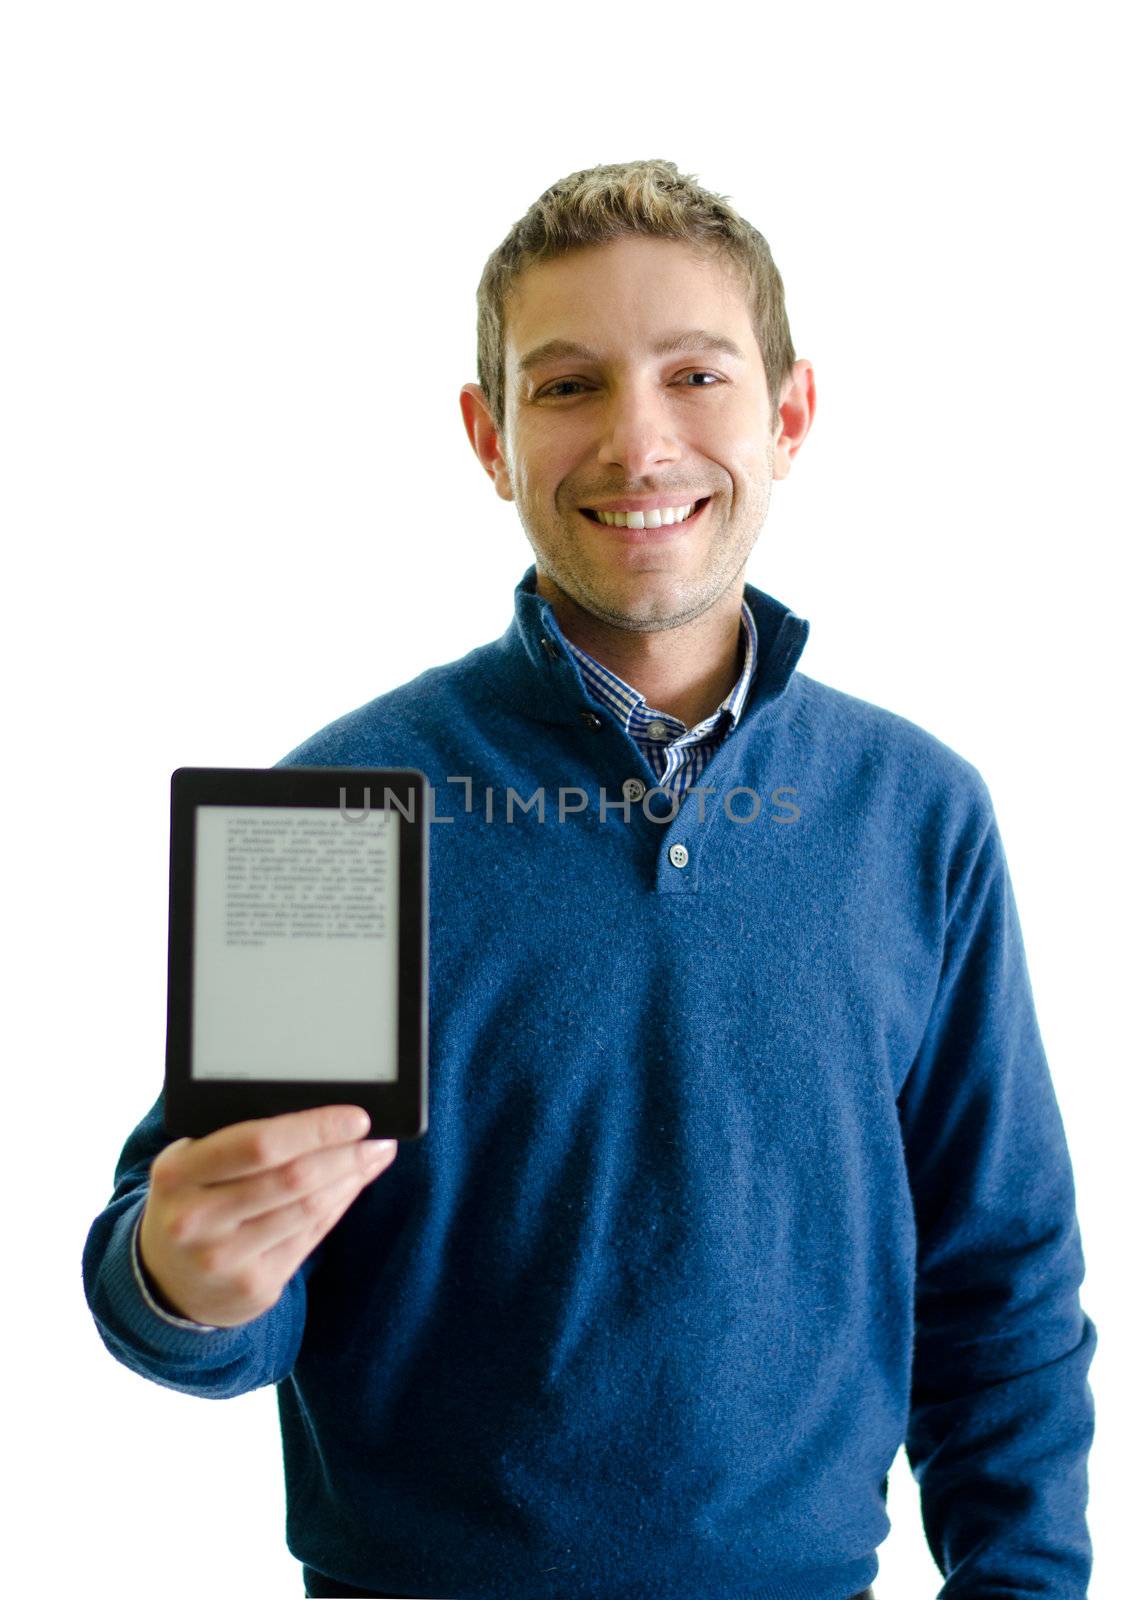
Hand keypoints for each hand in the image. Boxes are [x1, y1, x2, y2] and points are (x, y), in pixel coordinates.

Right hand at [137, 1105, 395, 1327]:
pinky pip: (311, 1237)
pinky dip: (338, 1205)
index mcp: (176, 1173)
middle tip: (379, 1137)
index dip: (314, 1129)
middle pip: (292, 1179)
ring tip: (375, 1155)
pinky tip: (352, 1185)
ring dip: (350, 1178)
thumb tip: (320, 1110)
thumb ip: (238, 1139)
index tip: (356, 1116)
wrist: (166, 1282)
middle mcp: (195, 1219)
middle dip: (345, 1154)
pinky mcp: (253, 1286)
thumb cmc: (193, 1200)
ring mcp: (224, 1259)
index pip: (257, 1144)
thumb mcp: (193, 1165)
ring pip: (308, 1209)